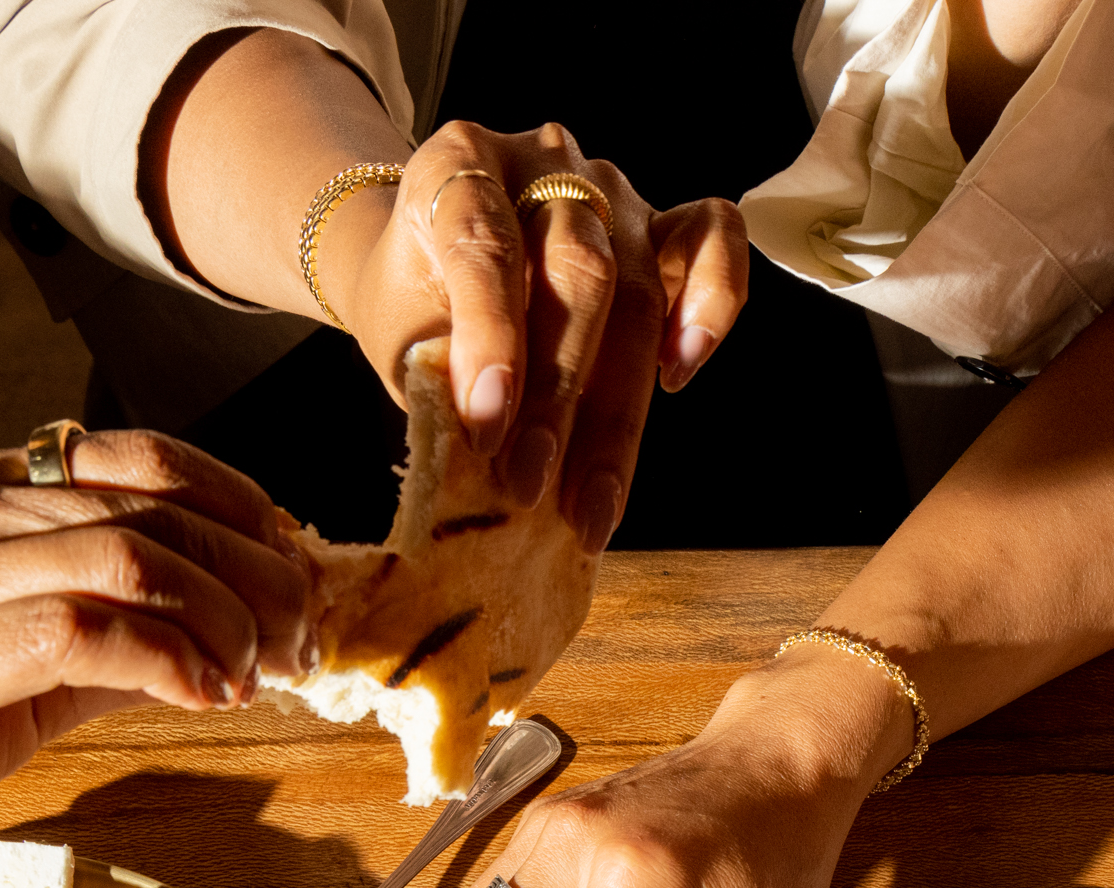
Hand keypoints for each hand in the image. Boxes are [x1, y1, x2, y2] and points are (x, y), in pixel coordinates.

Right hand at [0, 430, 308, 887]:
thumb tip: (212, 644)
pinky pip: (71, 627)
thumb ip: (91, 645)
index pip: (138, 460)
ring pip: (122, 553)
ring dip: (222, 615)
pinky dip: (163, 658)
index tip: (296, 578)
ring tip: (263, 673)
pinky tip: (203, 697)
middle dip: (255, 570)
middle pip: (149, 503)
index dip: (241, 512)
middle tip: (306, 637)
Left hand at [325, 123, 748, 552]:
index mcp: (456, 164)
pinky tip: (680, 373)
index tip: (485, 429)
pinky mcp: (661, 220)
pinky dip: (712, 302)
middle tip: (534, 487)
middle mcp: (542, 160)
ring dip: (617, 410)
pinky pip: (713, 239)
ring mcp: (610, 187)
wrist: (428, 264)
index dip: (490, 342)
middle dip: (559, 395)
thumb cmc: (414, 304)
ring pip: (640, 289)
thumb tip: (494, 450)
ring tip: (594, 501)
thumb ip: (440, 376)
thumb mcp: (400, 336)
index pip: (486, 245)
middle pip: (580, 273)